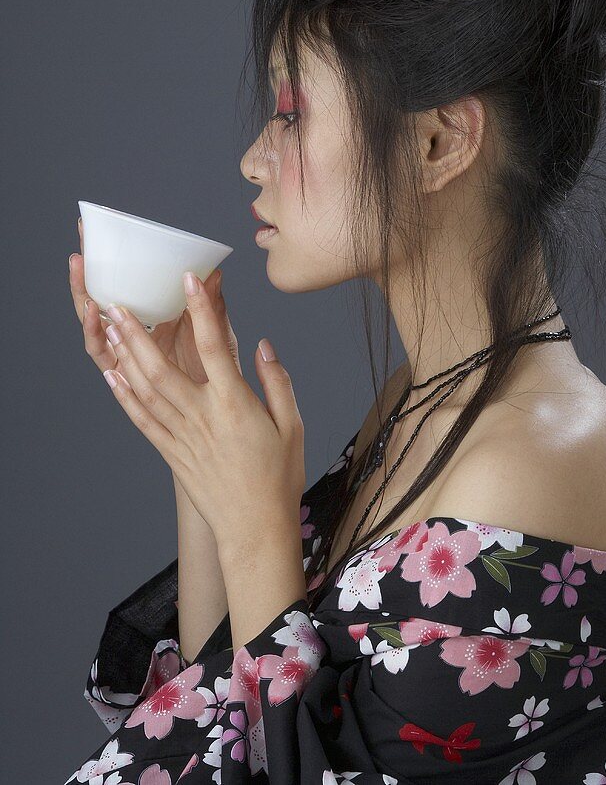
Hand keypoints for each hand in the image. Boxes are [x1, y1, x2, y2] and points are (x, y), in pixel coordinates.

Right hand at [69, 217, 241, 384]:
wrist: (221, 415)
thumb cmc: (219, 375)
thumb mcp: (217, 335)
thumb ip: (212, 306)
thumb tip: (214, 272)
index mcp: (149, 322)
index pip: (118, 286)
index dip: (104, 261)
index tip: (93, 231)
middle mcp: (129, 339)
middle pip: (97, 303)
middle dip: (84, 277)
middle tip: (79, 250)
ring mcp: (124, 357)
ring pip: (93, 327)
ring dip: (84, 301)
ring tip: (83, 276)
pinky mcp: (124, 378)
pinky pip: (103, 356)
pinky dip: (96, 335)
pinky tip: (97, 316)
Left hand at [97, 274, 305, 553]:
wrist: (254, 530)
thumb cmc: (279, 477)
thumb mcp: (293, 425)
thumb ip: (277, 380)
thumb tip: (262, 345)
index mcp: (235, 404)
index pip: (215, 346)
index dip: (202, 309)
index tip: (190, 279)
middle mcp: (202, 416)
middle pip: (161, 367)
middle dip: (137, 333)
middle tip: (119, 304)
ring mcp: (182, 436)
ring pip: (145, 390)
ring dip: (124, 358)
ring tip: (109, 329)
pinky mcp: (171, 454)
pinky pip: (142, 420)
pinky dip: (124, 397)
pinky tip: (112, 378)